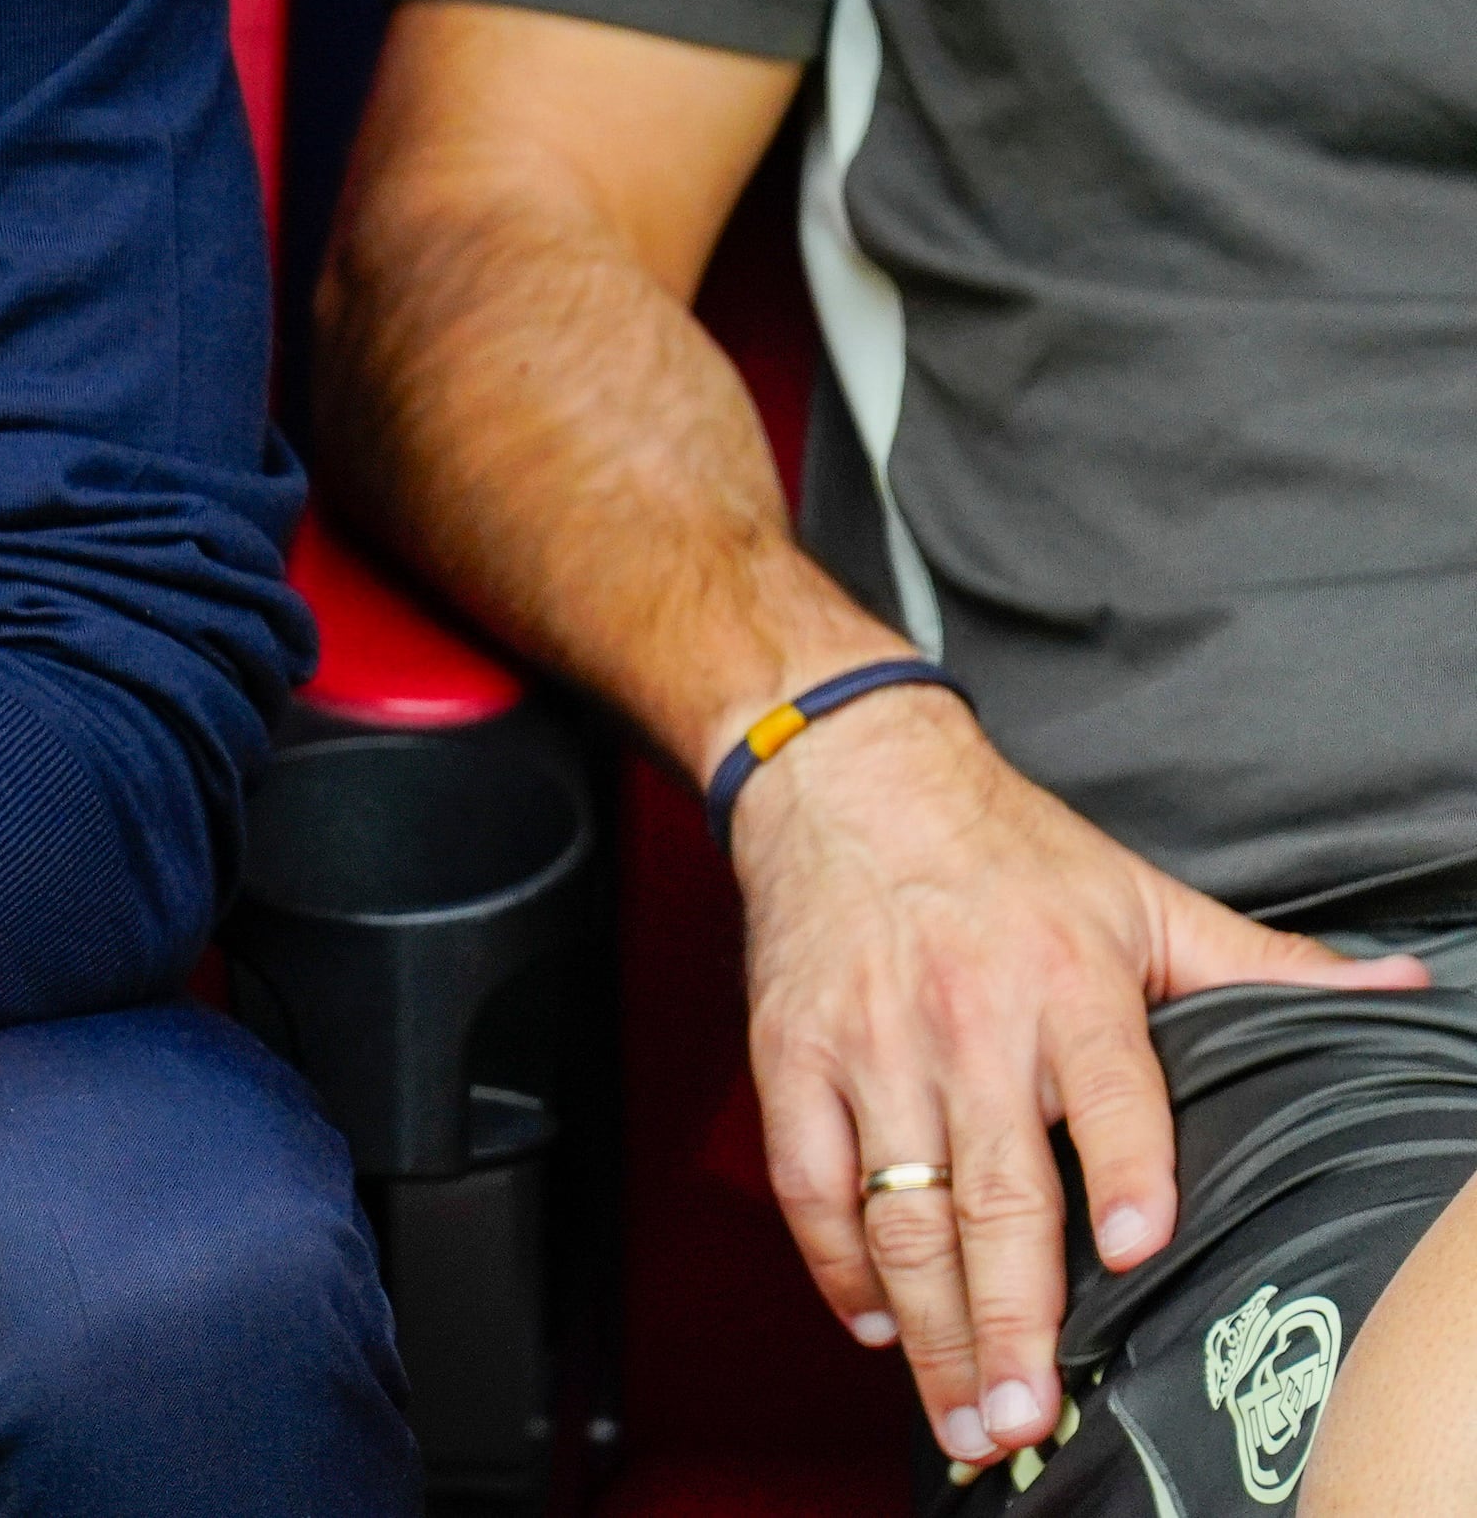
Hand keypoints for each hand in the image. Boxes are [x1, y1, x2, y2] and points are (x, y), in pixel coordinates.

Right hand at [731, 682, 1429, 1467]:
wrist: (845, 776)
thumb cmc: (1005, 850)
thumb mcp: (1144, 897)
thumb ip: (1266, 963)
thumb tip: (1398, 993)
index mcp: (1065, 983)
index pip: (1105, 1089)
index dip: (1123, 1170)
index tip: (1135, 1249)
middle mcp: (966, 1022)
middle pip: (993, 1189)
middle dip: (1009, 1316)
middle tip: (1023, 1414)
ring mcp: (870, 1045)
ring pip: (898, 1208)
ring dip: (928, 1323)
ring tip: (961, 1410)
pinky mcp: (792, 1055)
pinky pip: (808, 1180)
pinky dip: (836, 1261)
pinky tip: (875, 1320)